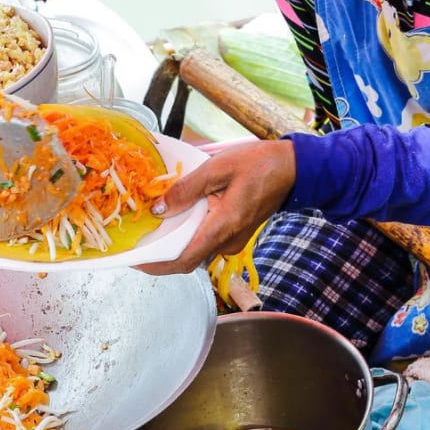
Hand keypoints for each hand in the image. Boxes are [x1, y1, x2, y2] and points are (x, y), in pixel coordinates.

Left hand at [138, 140, 296, 274]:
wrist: (294, 168)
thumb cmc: (259, 164)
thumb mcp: (217, 168)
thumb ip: (186, 189)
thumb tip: (159, 209)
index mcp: (223, 227)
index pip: (185, 260)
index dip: (157, 265)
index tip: (136, 261)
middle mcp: (228, 241)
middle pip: (186, 258)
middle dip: (160, 255)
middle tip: (137, 242)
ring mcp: (233, 241)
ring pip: (196, 250)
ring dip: (173, 244)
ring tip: (150, 228)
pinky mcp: (235, 234)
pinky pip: (206, 240)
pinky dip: (187, 235)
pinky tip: (175, 219)